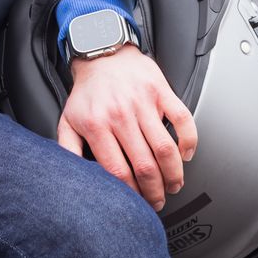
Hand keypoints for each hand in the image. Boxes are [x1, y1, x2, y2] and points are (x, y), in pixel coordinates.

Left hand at [57, 46, 198, 210]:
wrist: (102, 53)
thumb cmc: (88, 92)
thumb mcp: (68, 121)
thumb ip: (68, 150)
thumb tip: (74, 178)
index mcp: (97, 125)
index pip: (117, 171)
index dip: (131, 195)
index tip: (137, 204)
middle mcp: (120, 115)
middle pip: (144, 166)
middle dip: (155, 192)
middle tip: (159, 202)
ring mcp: (143, 102)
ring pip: (165, 148)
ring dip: (173, 174)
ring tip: (174, 185)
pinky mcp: (161, 91)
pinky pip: (182, 120)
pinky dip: (189, 141)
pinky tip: (186, 155)